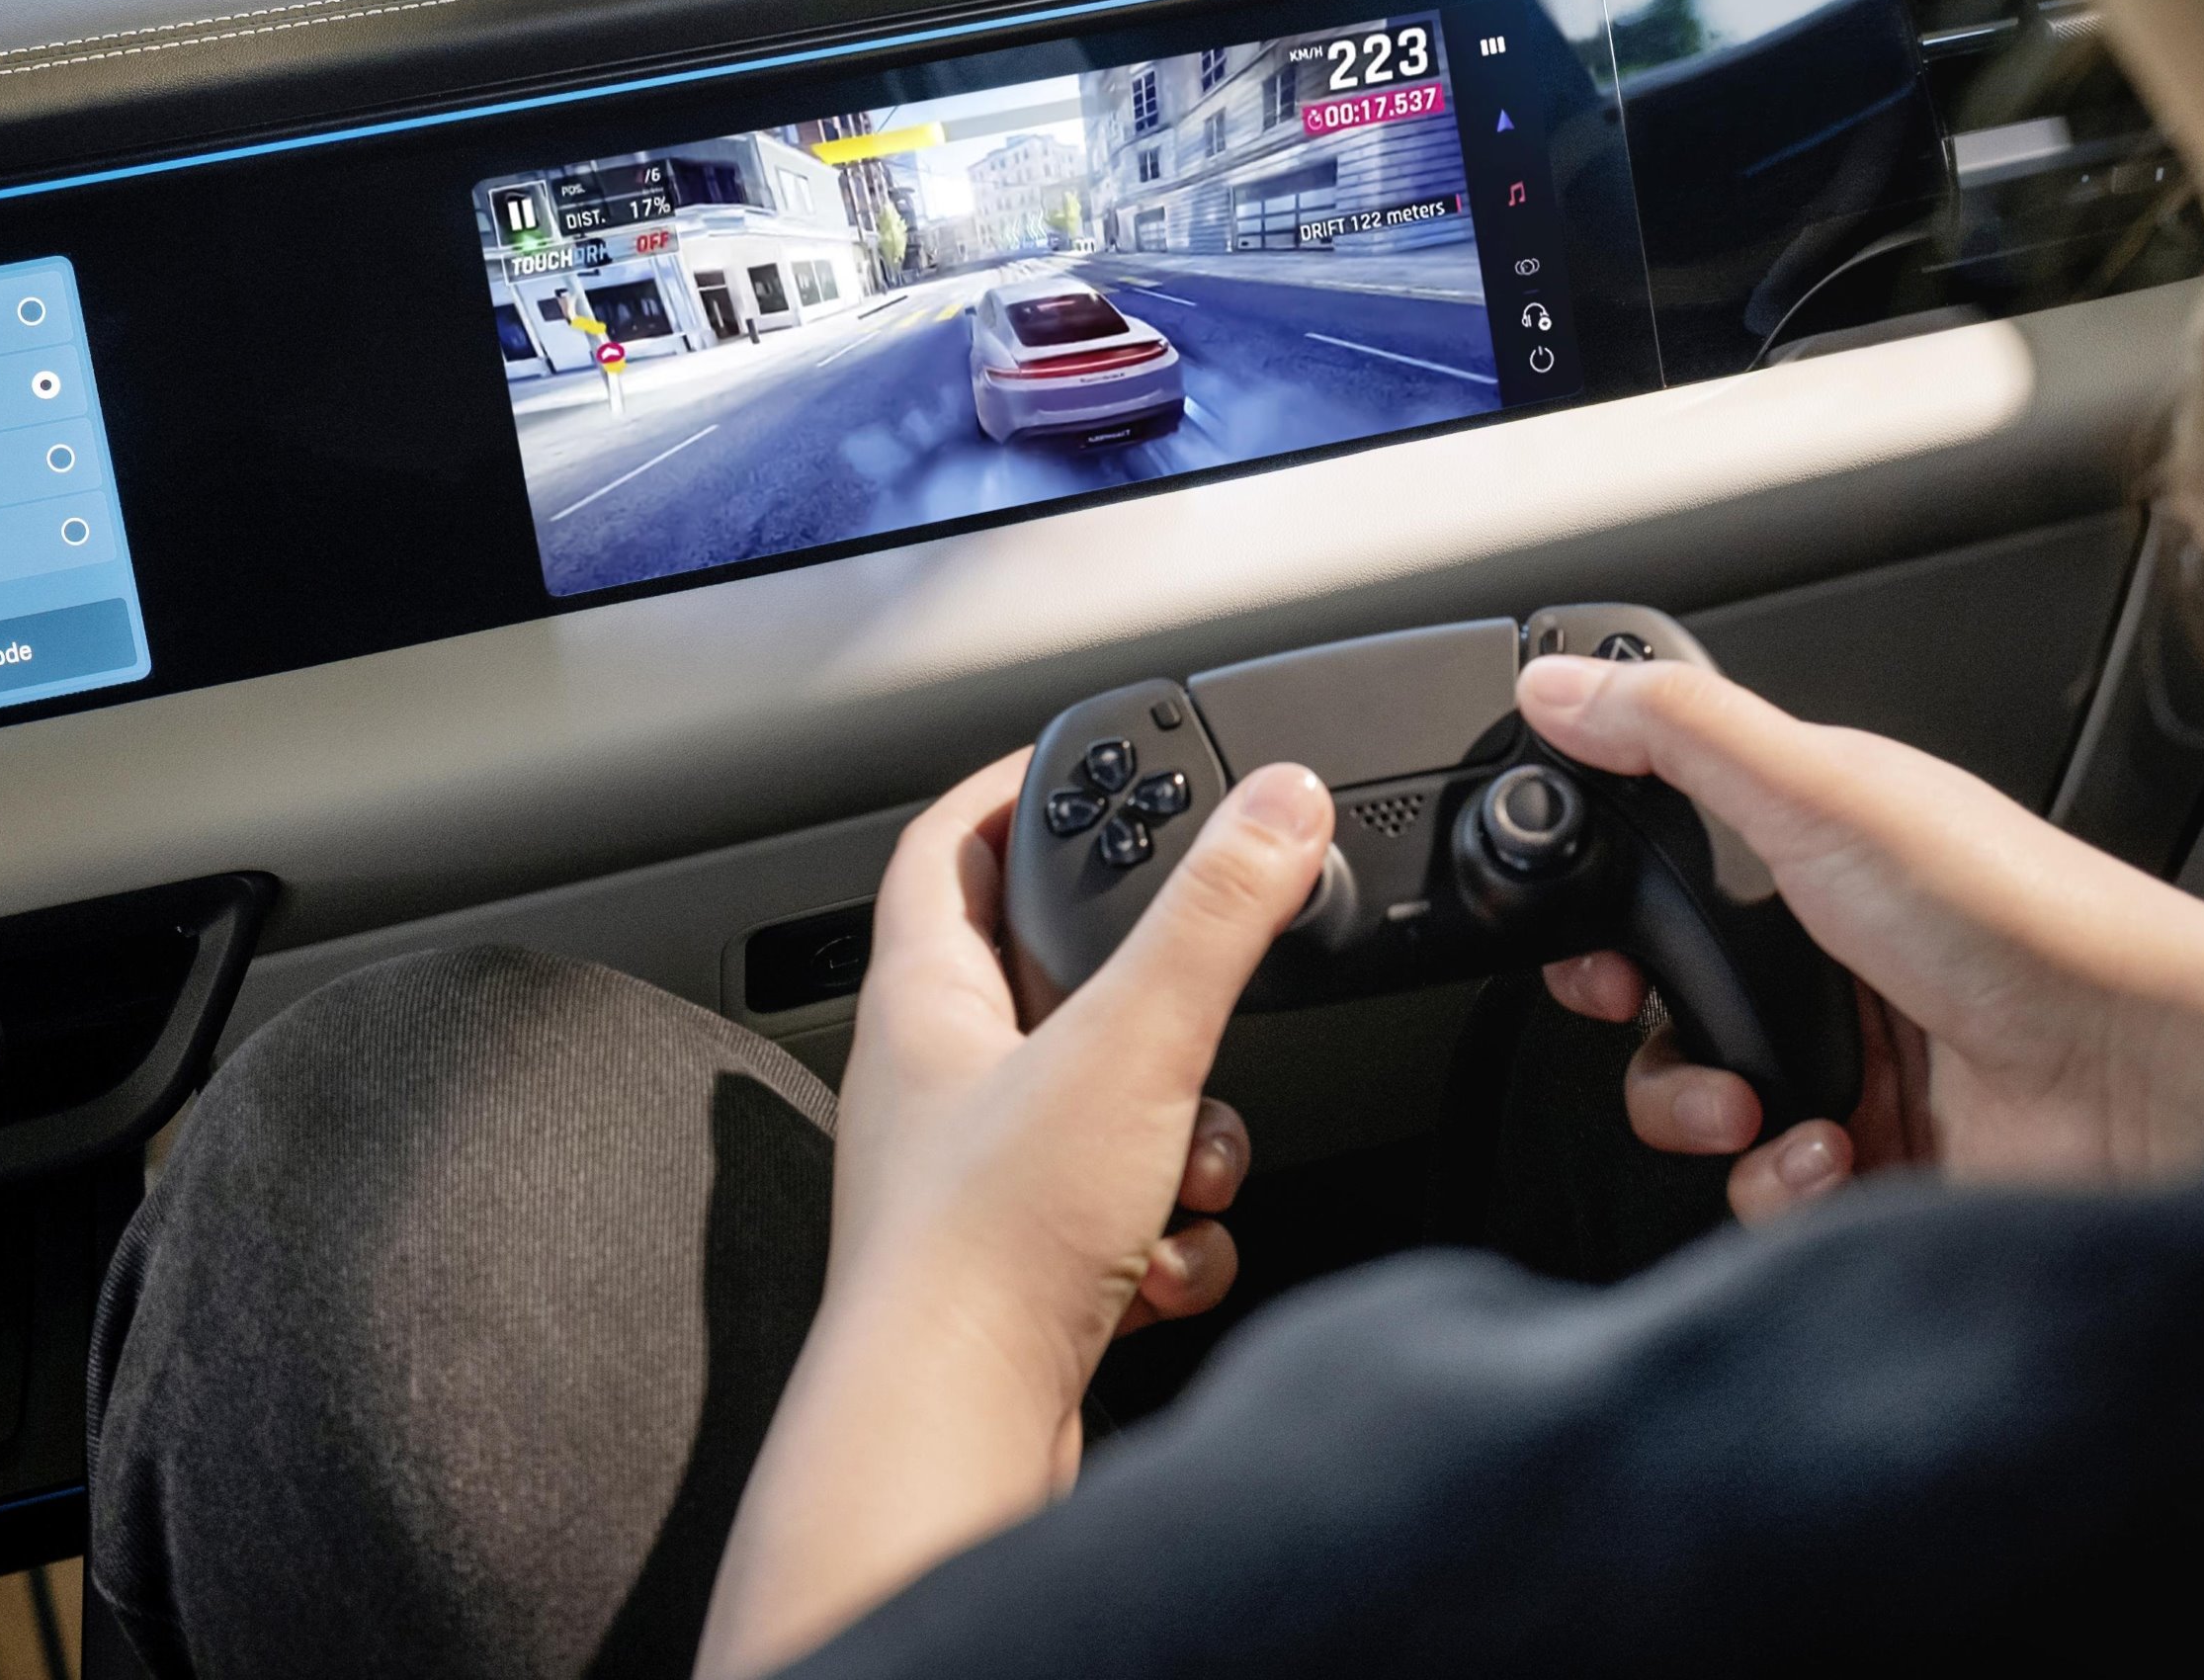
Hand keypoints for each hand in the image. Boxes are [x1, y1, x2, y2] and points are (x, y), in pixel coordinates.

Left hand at [697, 750, 1332, 1679]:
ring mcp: (978, 1186)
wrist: (952, 1435)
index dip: (1012, 791)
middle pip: (1052, 986)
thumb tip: (1279, 803)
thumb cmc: (985, 1250)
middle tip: (1199, 1010)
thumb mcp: (1130, 1045)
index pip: (950, 847)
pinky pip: (1126, 1225)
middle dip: (1153, 1004)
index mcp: (923, 1001)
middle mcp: (937, 1087)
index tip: (1085, 767)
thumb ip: (1215, 920)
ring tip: (1181, 1176)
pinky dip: (1169, 1245)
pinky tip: (1160, 1270)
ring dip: (1182, 1143)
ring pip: (1110, 1114)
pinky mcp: (1025, 1276)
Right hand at [1522, 651, 2203, 1223]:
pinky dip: (1781, 1184)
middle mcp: (1834, 952)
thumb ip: (1678, 732)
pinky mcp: (1881, 1156)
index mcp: (1819, 844)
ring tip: (1764, 1112)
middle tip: (1654, 1025)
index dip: (1612, 909)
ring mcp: (1857, 1059)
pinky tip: (1830, 1155)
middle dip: (1649, 1033)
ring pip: (1708, 1103)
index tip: (1590, 941)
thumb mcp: (1822, 790)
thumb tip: (1561, 680)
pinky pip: (1769, 1189)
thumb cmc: (2018, 917)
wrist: (2136, 1075)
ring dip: (1710, 1117)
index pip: (1672, 870)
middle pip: (1671, 1002)